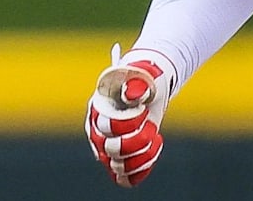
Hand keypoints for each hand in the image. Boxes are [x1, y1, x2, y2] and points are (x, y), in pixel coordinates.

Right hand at [85, 44, 175, 187]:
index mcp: (99, 109)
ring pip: (119, 166)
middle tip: (150, 124)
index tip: (143, 110)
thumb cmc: (145, 78)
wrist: (150, 86)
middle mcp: (98, 131)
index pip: (108, 127)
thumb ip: (138, 82)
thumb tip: (133, 95)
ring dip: (143, 154)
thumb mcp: (145, 74)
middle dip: (138, 139)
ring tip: (154, 136)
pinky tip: (153, 147)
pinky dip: (141, 169)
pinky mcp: (120, 159)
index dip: (130, 122)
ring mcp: (107, 147)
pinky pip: (125, 178)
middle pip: (112, 150)